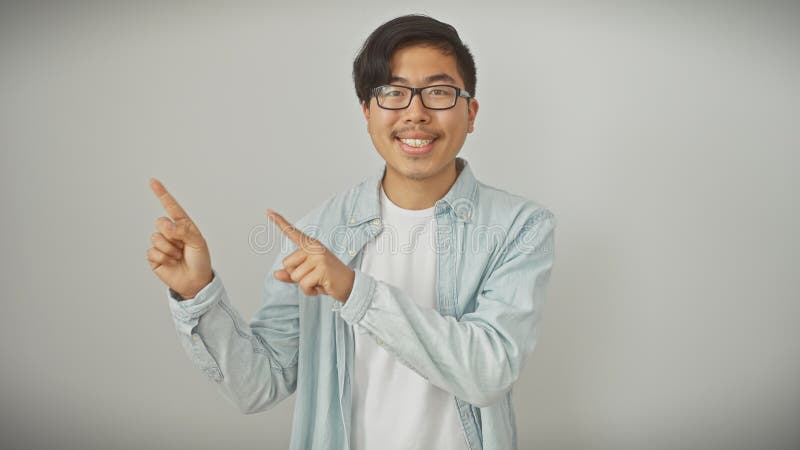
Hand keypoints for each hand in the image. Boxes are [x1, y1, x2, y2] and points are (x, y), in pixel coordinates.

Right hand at [146, 178, 212, 299]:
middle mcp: (170, 232)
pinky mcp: (154, 257)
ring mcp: (161, 244)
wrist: (195, 281)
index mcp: (183, 226)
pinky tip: (171, 262)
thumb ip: (183, 230)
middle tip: (183, 247)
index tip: (153, 181)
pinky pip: (152, 252)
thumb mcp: (198, 243)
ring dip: (170, 249)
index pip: (171, 207)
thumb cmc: (200, 261)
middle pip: (161, 222)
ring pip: (156, 238)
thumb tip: (165, 224)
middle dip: (173, 235)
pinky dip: (163, 258)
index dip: (161, 193)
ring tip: (179, 256)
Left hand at [268, 210, 354, 302]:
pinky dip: (309, 291)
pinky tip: (321, 287)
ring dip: (304, 284)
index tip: (268, 211)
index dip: (280, 222)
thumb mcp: (307, 275)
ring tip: (318, 281)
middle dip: (296, 275)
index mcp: (310, 245)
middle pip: (287, 263)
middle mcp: (314, 248)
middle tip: (313, 276)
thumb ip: (291, 274)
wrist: (350, 285)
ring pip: (294, 276)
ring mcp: (319, 257)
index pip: (292, 233)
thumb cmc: (327, 279)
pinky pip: (303, 284)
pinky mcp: (322, 269)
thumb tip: (276, 274)